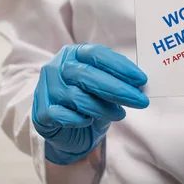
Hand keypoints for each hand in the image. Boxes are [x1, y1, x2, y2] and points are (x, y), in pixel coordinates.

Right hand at [32, 44, 148, 164]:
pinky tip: (89, 121)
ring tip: (119, 114)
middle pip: (87, 75)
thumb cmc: (89, 101)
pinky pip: (64, 116)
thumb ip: (117, 81)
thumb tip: (140, 85)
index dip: (120, 66)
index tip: (141, 79)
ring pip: (78, 97)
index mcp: (73, 54)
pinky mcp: (41, 113)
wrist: (66, 129)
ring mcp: (46, 89)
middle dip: (118, 89)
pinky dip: (81, 119)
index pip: (96, 54)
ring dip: (103, 108)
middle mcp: (56, 67)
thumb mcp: (104, 87)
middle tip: (140, 100)